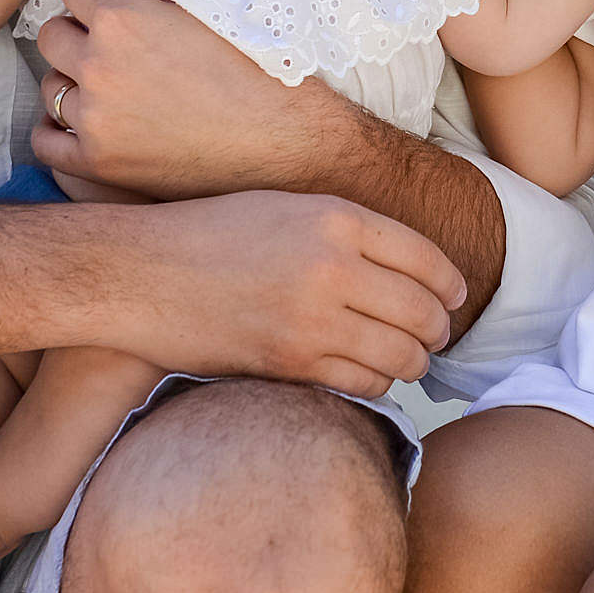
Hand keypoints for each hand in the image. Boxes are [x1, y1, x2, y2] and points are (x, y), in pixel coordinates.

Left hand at [29, 0, 344, 198]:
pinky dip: (58, 132)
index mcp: (122, 18)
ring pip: (50, 87)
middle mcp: (99, 65)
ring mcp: (95, 118)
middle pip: (51, 35)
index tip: (113, 9)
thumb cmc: (253, 69)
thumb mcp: (202, 10)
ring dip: (71, 82)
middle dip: (77, 35)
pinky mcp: (98, 163)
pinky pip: (45, 143)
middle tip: (111, 49)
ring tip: (109, 89)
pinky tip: (85, 126)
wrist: (282, 142)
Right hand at [119, 191, 465, 397]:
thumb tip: (411, 268)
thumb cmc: (213, 234)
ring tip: (408, 358)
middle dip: (439, 328)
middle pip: (423, 311)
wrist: (140, 273)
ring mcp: (312, 318)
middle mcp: (333, 266)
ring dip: (414, 362)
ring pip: (402, 355)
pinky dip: (378, 384)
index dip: (450, 285)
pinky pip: (363, 384)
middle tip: (435, 334)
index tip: (453, 297)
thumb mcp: (289, 208)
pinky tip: (369, 374)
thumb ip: (350, 231)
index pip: (427, 259)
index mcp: (337, 219)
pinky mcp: (290, 361)